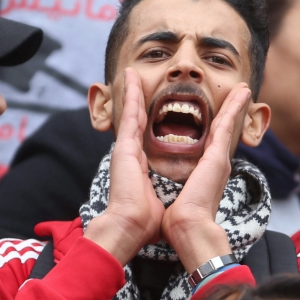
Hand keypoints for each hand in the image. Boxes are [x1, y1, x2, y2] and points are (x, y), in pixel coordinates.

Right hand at [85, 68, 164, 264]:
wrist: (132, 226)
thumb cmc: (147, 221)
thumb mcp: (162, 200)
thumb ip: (164, 194)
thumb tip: (175, 200)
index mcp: (140, 168)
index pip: (145, 138)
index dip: (146, 121)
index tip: (151, 107)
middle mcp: (131, 156)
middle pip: (136, 121)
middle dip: (137, 100)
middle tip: (136, 80)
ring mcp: (125, 150)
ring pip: (132, 114)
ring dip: (133, 92)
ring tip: (132, 73)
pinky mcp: (124, 147)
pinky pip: (130, 115)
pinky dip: (131, 96)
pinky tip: (131, 79)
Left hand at [163, 84, 252, 272]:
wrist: (185, 228)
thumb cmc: (176, 219)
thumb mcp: (171, 196)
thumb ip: (175, 188)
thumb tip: (163, 187)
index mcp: (203, 174)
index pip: (209, 146)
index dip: (214, 129)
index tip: (219, 116)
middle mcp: (214, 165)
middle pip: (222, 132)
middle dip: (230, 113)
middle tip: (239, 95)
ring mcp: (218, 160)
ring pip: (226, 125)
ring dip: (235, 106)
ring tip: (243, 90)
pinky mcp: (218, 157)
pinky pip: (226, 125)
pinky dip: (233, 108)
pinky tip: (241, 95)